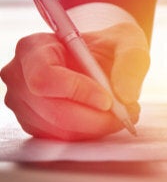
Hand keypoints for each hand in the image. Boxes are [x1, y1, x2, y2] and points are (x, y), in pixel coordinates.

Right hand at [0, 22, 148, 139]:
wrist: (103, 60)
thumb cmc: (109, 46)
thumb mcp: (127, 42)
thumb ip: (130, 63)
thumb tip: (126, 96)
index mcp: (33, 48)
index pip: (45, 77)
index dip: (77, 92)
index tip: (108, 100)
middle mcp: (20, 77)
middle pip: (54, 111)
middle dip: (96, 118)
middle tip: (126, 114)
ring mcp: (24, 104)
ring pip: (60, 130)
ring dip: (97, 128)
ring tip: (121, 114)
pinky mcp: (35, 125)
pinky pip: (62, 139)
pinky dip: (89, 134)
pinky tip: (105, 120)